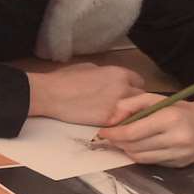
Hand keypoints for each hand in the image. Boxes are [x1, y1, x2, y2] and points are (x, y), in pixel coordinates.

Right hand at [26, 63, 143, 125]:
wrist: (51, 95)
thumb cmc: (65, 79)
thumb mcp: (89, 68)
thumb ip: (106, 74)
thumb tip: (110, 80)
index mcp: (119, 73)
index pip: (140, 82)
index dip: (133, 88)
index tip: (127, 94)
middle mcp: (123, 88)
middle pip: (141, 98)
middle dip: (134, 102)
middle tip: (123, 107)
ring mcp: (118, 105)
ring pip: (134, 113)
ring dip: (128, 115)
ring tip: (117, 117)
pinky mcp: (109, 120)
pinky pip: (122, 124)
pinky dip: (118, 125)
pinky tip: (109, 125)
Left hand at [95, 92, 193, 165]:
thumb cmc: (182, 108)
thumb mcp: (158, 99)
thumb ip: (131, 104)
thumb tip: (111, 119)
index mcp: (171, 119)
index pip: (133, 132)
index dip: (114, 134)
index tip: (103, 132)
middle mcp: (178, 138)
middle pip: (135, 147)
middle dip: (119, 143)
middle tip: (112, 137)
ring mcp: (181, 154)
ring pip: (141, 158)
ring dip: (127, 151)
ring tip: (124, 142)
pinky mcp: (181, 164)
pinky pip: (152, 163)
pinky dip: (142, 155)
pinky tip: (141, 147)